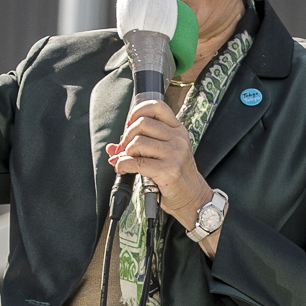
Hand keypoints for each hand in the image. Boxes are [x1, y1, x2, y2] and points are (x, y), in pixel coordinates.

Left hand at [107, 99, 216, 251]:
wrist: (193, 198)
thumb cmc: (177, 176)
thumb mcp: (165, 154)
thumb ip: (141, 146)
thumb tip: (112, 148)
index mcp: (177, 130)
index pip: (156, 107)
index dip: (138, 111)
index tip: (130, 124)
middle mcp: (177, 139)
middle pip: (142, 123)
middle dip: (127, 136)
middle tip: (125, 149)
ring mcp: (174, 154)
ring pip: (137, 142)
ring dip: (125, 152)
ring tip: (126, 160)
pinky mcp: (168, 170)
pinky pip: (136, 162)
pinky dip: (123, 165)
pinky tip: (123, 169)